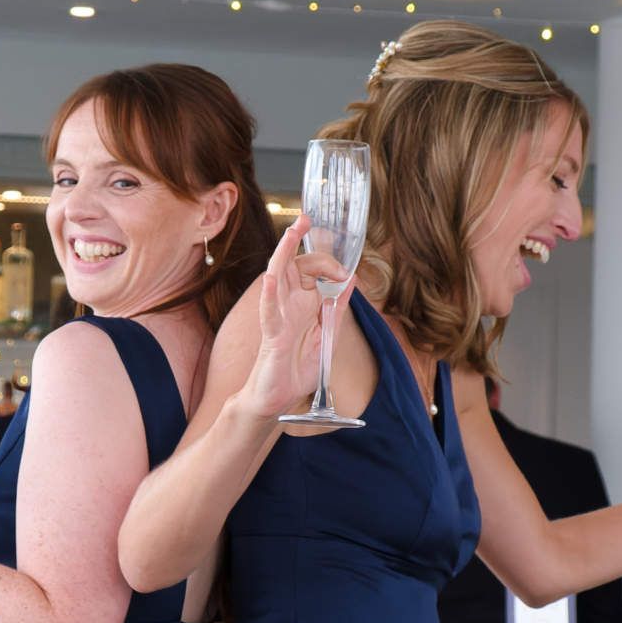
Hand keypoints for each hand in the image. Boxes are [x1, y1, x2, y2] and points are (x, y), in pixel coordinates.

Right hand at [240, 215, 352, 418]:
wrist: (277, 399)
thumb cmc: (296, 369)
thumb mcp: (327, 336)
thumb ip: (337, 310)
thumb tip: (352, 282)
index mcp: (302, 304)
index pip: (311, 270)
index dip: (328, 263)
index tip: (346, 274)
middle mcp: (288, 305)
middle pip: (293, 264)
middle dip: (302, 242)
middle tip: (310, 223)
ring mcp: (278, 317)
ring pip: (277, 276)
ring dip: (283, 252)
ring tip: (292, 230)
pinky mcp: (272, 335)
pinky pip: (269, 311)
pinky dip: (271, 294)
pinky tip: (272, 278)